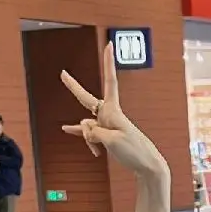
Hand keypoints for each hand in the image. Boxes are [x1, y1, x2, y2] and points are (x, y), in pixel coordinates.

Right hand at [62, 39, 169, 182]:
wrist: (147, 167)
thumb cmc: (134, 151)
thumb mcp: (111, 141)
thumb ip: (94, 132)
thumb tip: (85, 129)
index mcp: (113, 111)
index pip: (110, 81)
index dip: (108, 63)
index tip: (109, 44)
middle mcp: (109, 115)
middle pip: (86, 100)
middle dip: (74, 87)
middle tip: (62, 73)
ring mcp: (106, 125)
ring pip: (86, 126)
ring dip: (88, 139)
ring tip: (98, 151)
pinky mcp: (105, 136)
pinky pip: (88, 133)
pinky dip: (79, 133)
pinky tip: (65, 130)